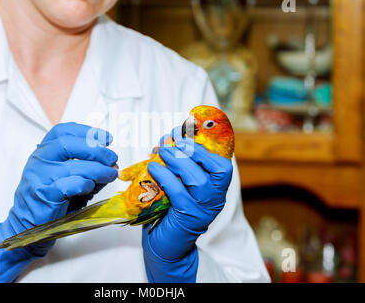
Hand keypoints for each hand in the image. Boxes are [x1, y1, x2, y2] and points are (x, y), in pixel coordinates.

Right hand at [0, 123, 117, 281]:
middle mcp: (39, 161)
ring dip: (97, 170)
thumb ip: (85, 166)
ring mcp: (40, 178)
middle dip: (95, 150)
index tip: (105, 138)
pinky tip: (90, 187)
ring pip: (72, 166)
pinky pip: (69, 185)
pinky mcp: (45, 196)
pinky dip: (85, 184)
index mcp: (43, 152)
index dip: (86, 131)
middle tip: (111, 158)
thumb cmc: (49, 199)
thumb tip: (110, 163)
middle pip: (68, 144)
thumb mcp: (64, 175)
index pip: (63, 131)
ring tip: (109, 175)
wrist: (27, 225)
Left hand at [142, 127, 232, 281]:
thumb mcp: (178, 184)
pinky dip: (165, 177)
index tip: (188, 133)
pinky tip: (153, 168)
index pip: (223, 164)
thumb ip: (177, 165)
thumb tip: (166, 140)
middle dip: (194, 150)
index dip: (207, 146)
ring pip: (199, 181)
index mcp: (215, 187)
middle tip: (173, 141)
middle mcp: (215, 198)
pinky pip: (179, 193)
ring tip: (162, 151)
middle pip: (217, 169)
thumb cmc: (170, 210)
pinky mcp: (188, 218)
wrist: (165, 244)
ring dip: (179, 161)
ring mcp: (204, 209)